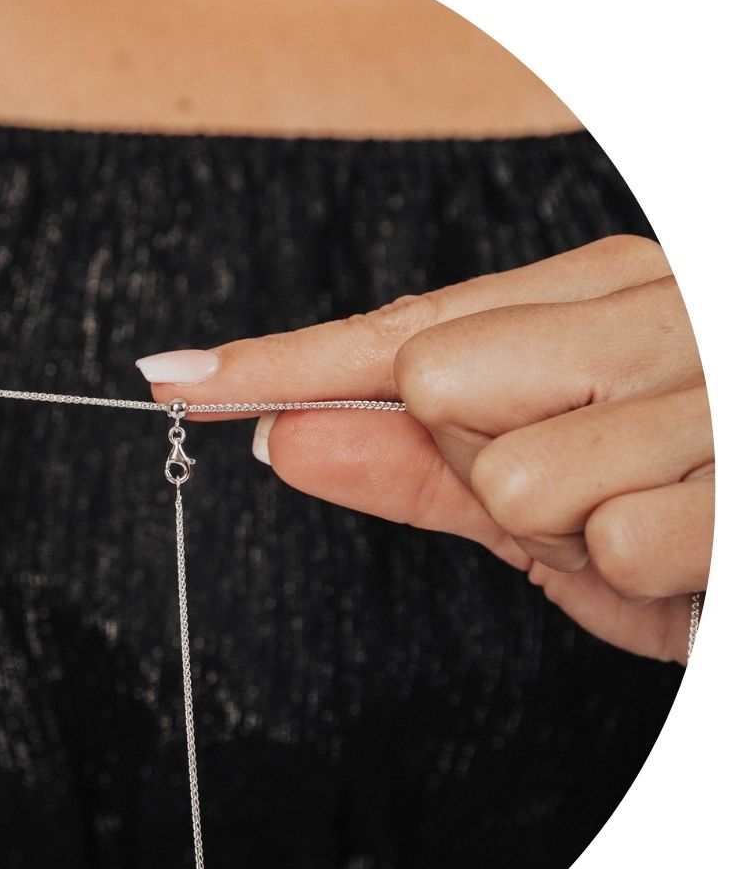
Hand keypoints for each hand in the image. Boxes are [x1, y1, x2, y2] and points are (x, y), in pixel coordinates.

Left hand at [136, 237, 711, 662]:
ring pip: (518, 474)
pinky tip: (708, 548)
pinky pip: (610, 542)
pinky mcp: (741, 471)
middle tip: (591, 483)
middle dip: (488, 463)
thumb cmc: (701, 516)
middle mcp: (657, 304)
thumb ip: (420, 467)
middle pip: (440, 381)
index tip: (175, 378)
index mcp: (604, 292)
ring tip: (662, 518)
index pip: (400, 323)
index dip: (281, 357)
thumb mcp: (561, 494)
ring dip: (574, 532)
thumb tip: (287, 439)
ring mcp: (710, 376)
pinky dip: (648, 576)